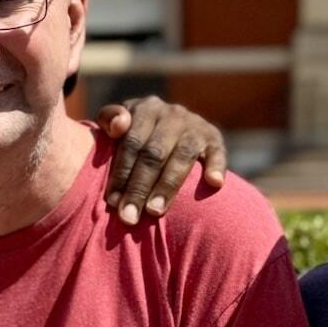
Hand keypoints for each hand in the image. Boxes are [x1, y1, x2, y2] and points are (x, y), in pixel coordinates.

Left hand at [95, 98, 226, 225]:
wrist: (170, 124)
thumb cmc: (135, 131)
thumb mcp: (117, 121)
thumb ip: (109, 119)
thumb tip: (118, 126)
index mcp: (147, 109)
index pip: (132, 142)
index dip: (121, 172)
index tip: (112, 201)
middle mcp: (173, 114)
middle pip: (154, 153)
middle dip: (139, 187)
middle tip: (129, 217)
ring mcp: (195, 126)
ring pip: (182, 156)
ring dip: (167, 186)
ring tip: (154, 211)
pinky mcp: (214, 138)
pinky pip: (218, 152)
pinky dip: (217, 166)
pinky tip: (214, 183)